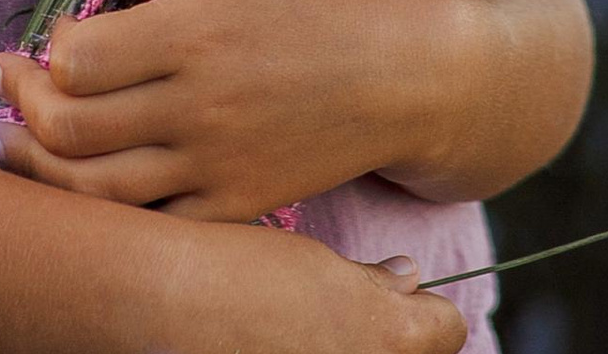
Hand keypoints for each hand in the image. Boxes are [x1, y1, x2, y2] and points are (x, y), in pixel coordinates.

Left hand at [0, 0, 486, 221]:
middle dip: (20, 106)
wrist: (409, 74)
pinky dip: (103, 210)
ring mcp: (217, 166)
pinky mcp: (235, 208)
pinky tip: (80, 181)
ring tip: (8, 137)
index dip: (45, 50)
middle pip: (72, 128)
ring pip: (95, 190)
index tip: (46, 35)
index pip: (76, 59)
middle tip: (3, 80)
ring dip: (37, 165)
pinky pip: (150, 225)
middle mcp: (199, 106)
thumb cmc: (323, 0)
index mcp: (196, 33)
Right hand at [163, 215, 469, 353]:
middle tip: (343, 312)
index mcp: (387, 339)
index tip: (402, 296)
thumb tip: (408, 277)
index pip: (445, 329)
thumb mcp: (314, 262)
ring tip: (298, 326)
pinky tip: (270, 345)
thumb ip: (373, 283)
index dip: (422, 310)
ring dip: (343, 350)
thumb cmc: (237, 268)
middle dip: (384, 335)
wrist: (162, 302)